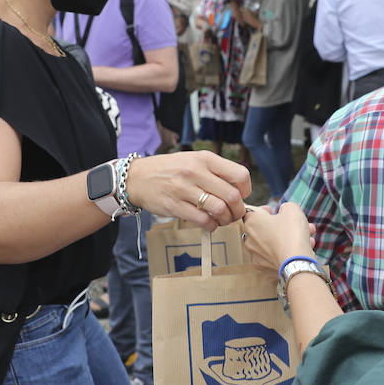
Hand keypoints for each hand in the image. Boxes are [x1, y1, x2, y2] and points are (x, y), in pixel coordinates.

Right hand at [125, 150, 251, 231]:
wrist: (137, 177)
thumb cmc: (170, 170)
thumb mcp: (193, 160)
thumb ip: (215, 171)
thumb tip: (240, 190)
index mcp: (205, 158)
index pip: (240, 175)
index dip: (246, 190)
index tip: (241, 196)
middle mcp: (196, 172)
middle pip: (232, 196)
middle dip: (238, 210)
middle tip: (234, 214)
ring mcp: (184, 189)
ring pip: (219, 210)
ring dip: (225, 220)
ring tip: (221, 220)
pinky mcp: (174, 206)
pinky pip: (202, 221)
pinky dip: (211, 226)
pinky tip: (208, 224)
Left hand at [242, 202, 316, 272]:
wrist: (296, 263)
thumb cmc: (291, 233)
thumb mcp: (292, 209)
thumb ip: (285, 207)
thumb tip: (284, 211)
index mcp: (251, 222)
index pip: (250, 212)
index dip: (264, 210)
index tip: (273, 211)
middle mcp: (249, 239)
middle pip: (264, 229)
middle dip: (281, 225)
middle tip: (295, 224)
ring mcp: (256, 255)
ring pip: (273, 243)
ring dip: (288, 238)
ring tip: (307, 236)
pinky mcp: (265, 268)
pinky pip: (276, 256)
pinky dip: (287, 251)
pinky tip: (304, 248)